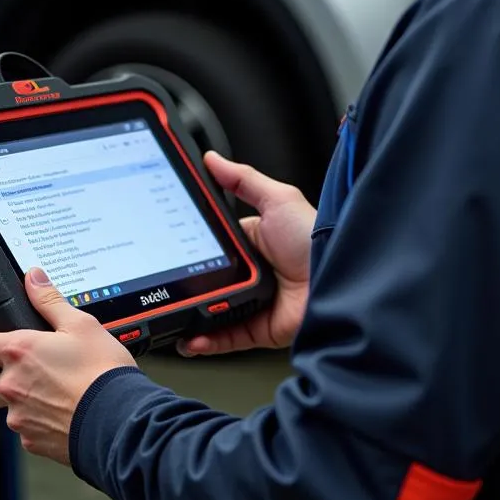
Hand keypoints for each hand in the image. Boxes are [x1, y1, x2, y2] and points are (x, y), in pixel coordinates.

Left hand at [0, 269, 135, 464]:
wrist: (119, 421)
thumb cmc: (102, 372)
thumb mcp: (81, 324)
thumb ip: (50, 300)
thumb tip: (33, 279)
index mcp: (19, 352)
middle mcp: (12, 386)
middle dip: (4, 375)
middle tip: (34, 366)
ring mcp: (20, 417)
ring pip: (8, 407)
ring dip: (23, 398)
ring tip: (55, 388)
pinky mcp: (32, 442)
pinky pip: (26, 428)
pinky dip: (40, 418)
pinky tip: (64, 408)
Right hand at [178, 151, 314, 357]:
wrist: (335, 277)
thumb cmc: (314, 237)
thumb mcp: (277, 199)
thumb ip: (242, 180)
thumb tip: (211, 160)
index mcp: (252, 241)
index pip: (211, 243)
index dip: (190, 246)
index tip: (166, 247)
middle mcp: (251, 272)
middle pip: (208, 279)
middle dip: (185, 284)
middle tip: (163, 284)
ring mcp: (254, 302)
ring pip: (212, 311)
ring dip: (190, 315)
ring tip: (168, 315)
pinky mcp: (259, 328)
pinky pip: (226, 337)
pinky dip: (206, 340)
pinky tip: (191, 338)